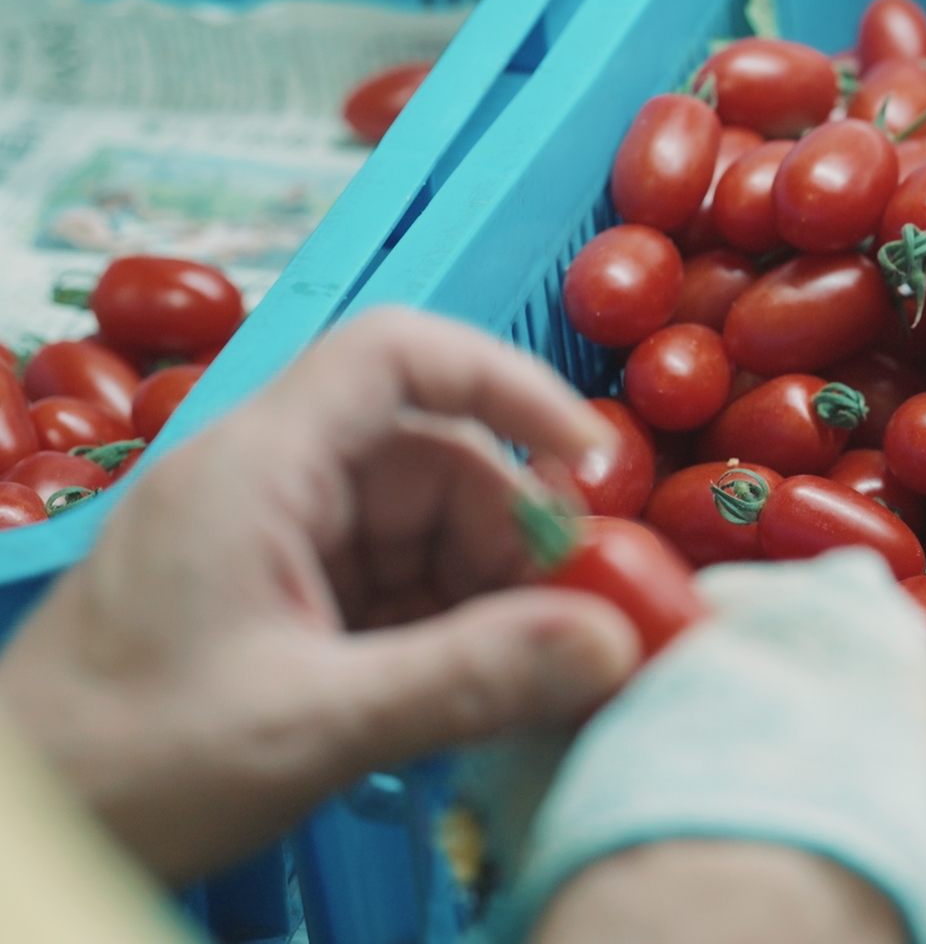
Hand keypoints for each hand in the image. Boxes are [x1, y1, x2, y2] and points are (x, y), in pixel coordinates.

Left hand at [0, 308, 639, 883]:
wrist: (24, 832)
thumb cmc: (123, 762)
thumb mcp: (313, 722)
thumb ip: (467, 678)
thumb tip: (606, 642)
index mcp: (259, 468)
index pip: (397, 356)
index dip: (506, 383)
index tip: (587, 460)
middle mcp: (270, 483)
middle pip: (434, 458)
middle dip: (514, 536)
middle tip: (571, 624)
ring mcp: (274, 541)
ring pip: (426, 529)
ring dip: (488, 593)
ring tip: (525, 676)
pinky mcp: (279, 599)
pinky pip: (396, 585)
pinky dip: (448, 628)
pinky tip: (474, 690)